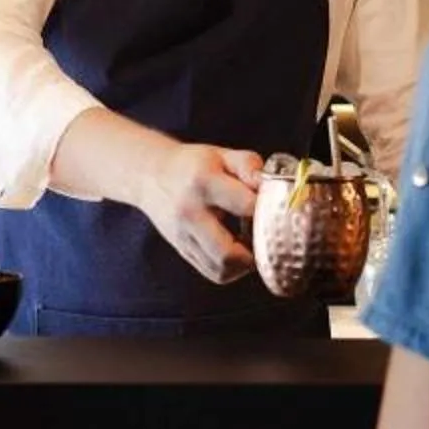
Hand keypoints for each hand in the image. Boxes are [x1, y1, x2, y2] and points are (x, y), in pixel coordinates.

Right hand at [137, 144, 265, 285]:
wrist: (150, 176)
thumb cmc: (193, 165)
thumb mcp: (222, 155)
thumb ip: (249, 166)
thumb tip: (272, 185)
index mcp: (204, 183)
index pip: (246, 206)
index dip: (269, 211)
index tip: (277, 210)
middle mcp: (190, 214)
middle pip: (228, 253)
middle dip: (256, 252)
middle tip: (266, 239)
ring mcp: (183, 236)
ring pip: (221, 270)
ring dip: (244, 264)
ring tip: (252, 245)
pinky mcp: (182, 250)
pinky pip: (212, 273)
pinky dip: (232, 269)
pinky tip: (237, 251)